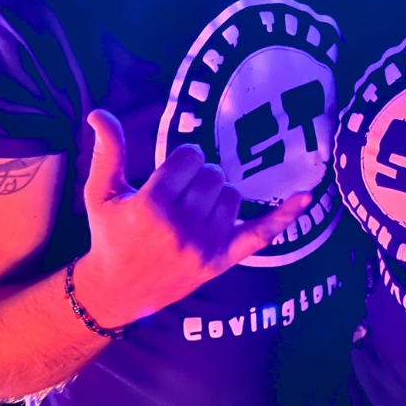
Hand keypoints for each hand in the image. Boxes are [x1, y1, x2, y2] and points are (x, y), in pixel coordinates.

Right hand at [75, 109, 309, 327]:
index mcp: (152, 206)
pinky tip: (305, 196)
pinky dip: (284, 216)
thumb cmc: (109, 235)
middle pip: (214, 174)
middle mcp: (181, 227)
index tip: (171, 174)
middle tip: (180, 194)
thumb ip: (108, 151)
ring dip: (218, 195)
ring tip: (193, 209)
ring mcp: (204, 246)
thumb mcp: (101, 193)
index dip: (182, 161)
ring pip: (233, 194)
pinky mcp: (221, 261)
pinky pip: (260, 234)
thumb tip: (100, 112)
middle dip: (199, 177)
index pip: (190, 158)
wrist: (116, 292)